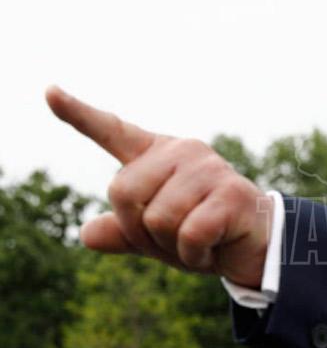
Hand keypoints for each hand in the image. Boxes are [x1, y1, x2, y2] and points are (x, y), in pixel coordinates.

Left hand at [45, 86, 272, 288]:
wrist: (257, 248)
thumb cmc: (204, 235)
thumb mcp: (155, 237)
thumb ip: (122, 232)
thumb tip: (88, 233)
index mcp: (158, 156)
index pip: (112, 131)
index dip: (78, 114)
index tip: (49, 92)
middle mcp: (182, 152)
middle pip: (123, 192)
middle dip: (140, 230)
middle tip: (174, 238)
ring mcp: (208, 168)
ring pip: (156, 218)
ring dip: (172, 247)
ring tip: (200, 241)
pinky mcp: (230, 192)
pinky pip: (188, 234)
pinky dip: (194, 255)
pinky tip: (213, 247)